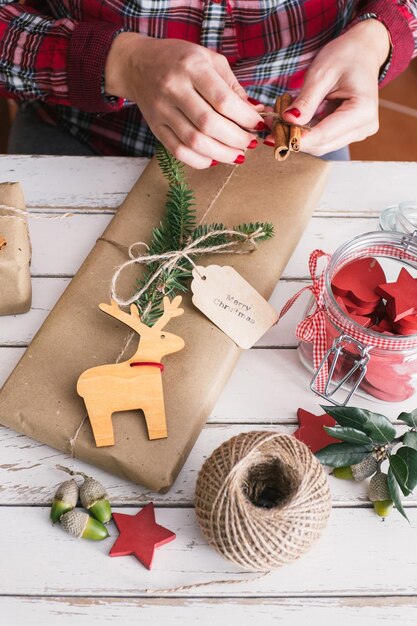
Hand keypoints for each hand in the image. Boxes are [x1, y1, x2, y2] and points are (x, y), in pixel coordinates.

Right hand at [105, 34, 262, 167]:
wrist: (137, 64)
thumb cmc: (179, 59)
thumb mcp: (209, 60)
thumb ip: (232, 86)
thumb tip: (257, 112)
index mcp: (192, 66)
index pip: (223, 100)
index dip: (245, 118)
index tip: (258, 125)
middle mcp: (174, 88)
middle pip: (209, 124)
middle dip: (236, 139)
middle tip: (250, 144)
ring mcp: (162, 110)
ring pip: (194, 141)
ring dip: (221, 154)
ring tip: (237, 155)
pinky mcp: (155, 127)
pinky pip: (178, 151)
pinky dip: (200, 160)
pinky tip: (214, 159)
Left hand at [265, 19, 390, 155]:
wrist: (363, 50)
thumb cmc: (345, 55)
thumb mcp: (322, 73)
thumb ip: (306, 100)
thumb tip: (288, 120)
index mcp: (362, 111)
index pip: (324, 134)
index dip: (296, 138)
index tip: (272, 137)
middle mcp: (363, 127)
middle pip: (321, 144)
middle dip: (293, 138)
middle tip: (269, 126)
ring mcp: (357, 132)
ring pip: (319, 145)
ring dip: (296, 136)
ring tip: (276, 121)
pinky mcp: (348, 132)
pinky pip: (322, 138)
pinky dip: (304, 132)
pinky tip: (288, 122)